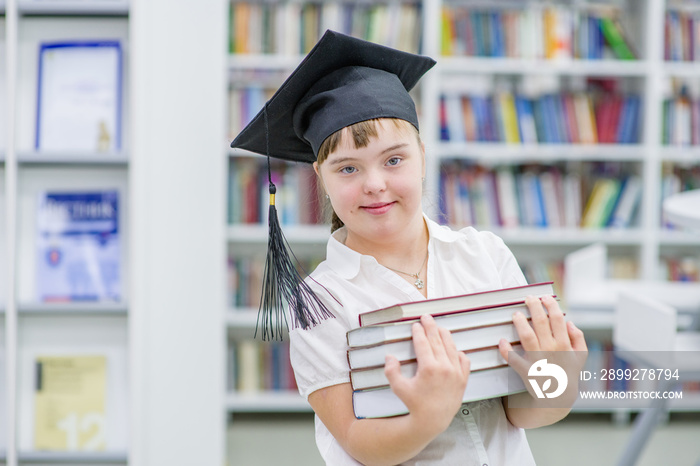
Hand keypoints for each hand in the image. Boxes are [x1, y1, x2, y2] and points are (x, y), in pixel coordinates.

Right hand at [385, 314, 470, 433]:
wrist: (433, 420)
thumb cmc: (414, 404)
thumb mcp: (399, 388)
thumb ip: (392, 371)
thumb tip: (390, 356)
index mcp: (429, 368)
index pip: (423, 343)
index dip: (418, 332)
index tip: (415, 325)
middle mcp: (444, 367)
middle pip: (437, 340)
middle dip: (430, 327)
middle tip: (426, 317)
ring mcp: (456, 372)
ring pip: (451, 347)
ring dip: (444, 335)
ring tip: (439, 327)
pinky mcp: (463, 379)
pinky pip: (464, 361)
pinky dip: (458, 352)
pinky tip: (453, 349)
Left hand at [498, 295, 587, 399]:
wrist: (558, 397)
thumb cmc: (568, 373)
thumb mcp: (579, 356)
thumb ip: (578, 338)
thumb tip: (570, 322)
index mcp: (564, 344)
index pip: (556, 318)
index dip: (549, 304)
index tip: (543, 297)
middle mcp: (552, 350)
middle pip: (541, 322)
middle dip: (533, 307)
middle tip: (528, 298)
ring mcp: (539, 360)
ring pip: (527, 336)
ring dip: (520, 323)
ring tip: (515, 314)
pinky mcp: (527, 371)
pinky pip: (514, 359)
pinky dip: (506, 350)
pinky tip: (502, 341)